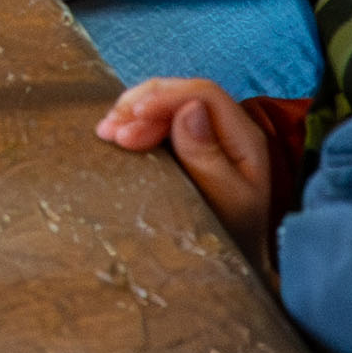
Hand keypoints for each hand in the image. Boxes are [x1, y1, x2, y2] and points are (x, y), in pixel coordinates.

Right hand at [92, 73, 293, 262]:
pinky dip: (134, 123)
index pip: (204, 95)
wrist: (243, 259)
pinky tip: (115, 134)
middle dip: (142, 105)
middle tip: (111, 132)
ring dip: (133, 111)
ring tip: (107, 131)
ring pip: (167, 102)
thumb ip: (209, 158)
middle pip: (181, 94)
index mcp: (245, 138)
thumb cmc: (237, 236)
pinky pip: (159, 120)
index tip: (133, 118)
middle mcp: (227, 128)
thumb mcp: (230, 204)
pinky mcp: (188, 144)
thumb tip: (188, 110)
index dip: (165, 98)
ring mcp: (207, 134)